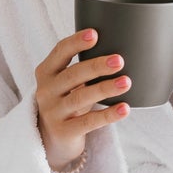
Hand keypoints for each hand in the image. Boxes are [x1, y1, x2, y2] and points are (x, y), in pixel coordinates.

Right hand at [34, 28, 129, 171]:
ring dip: (105, 89)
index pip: (59, 52)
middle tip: (119, 60)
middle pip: (72, 75)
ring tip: (126, 82)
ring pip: (80, 97)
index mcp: (46, 72)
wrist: (52, 138)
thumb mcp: (67, 83)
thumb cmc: (67, 101)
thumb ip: (82, 67)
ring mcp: (52, 112)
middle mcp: (46, 91)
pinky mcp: (63, 132)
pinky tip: (124, 109)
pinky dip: (108, 115)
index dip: (76, 42)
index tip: (94, 34)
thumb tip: (119, 48)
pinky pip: (88, 122)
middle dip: (96, 66)